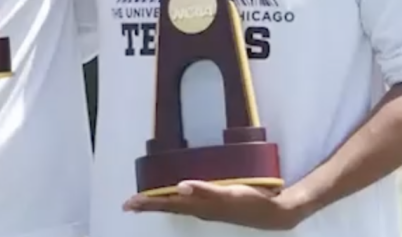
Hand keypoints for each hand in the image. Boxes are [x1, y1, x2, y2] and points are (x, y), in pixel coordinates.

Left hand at [123, 180, 299, 230]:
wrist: (272, 213)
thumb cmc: (250, 201)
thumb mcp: (228, 194)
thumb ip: (203, 190)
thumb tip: (179, 187)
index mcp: (199, 206)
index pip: (167, 204)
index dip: (148, 203)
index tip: (129, 203)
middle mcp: (199, 210)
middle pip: (168, 206)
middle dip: (148, 205)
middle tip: (129, 204)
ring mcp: (207, 210)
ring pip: (177, 206)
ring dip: (159, 203)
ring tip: (144, 202)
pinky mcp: (214, 206)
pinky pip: (188, 204)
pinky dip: (176, 200)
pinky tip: (176, 197)